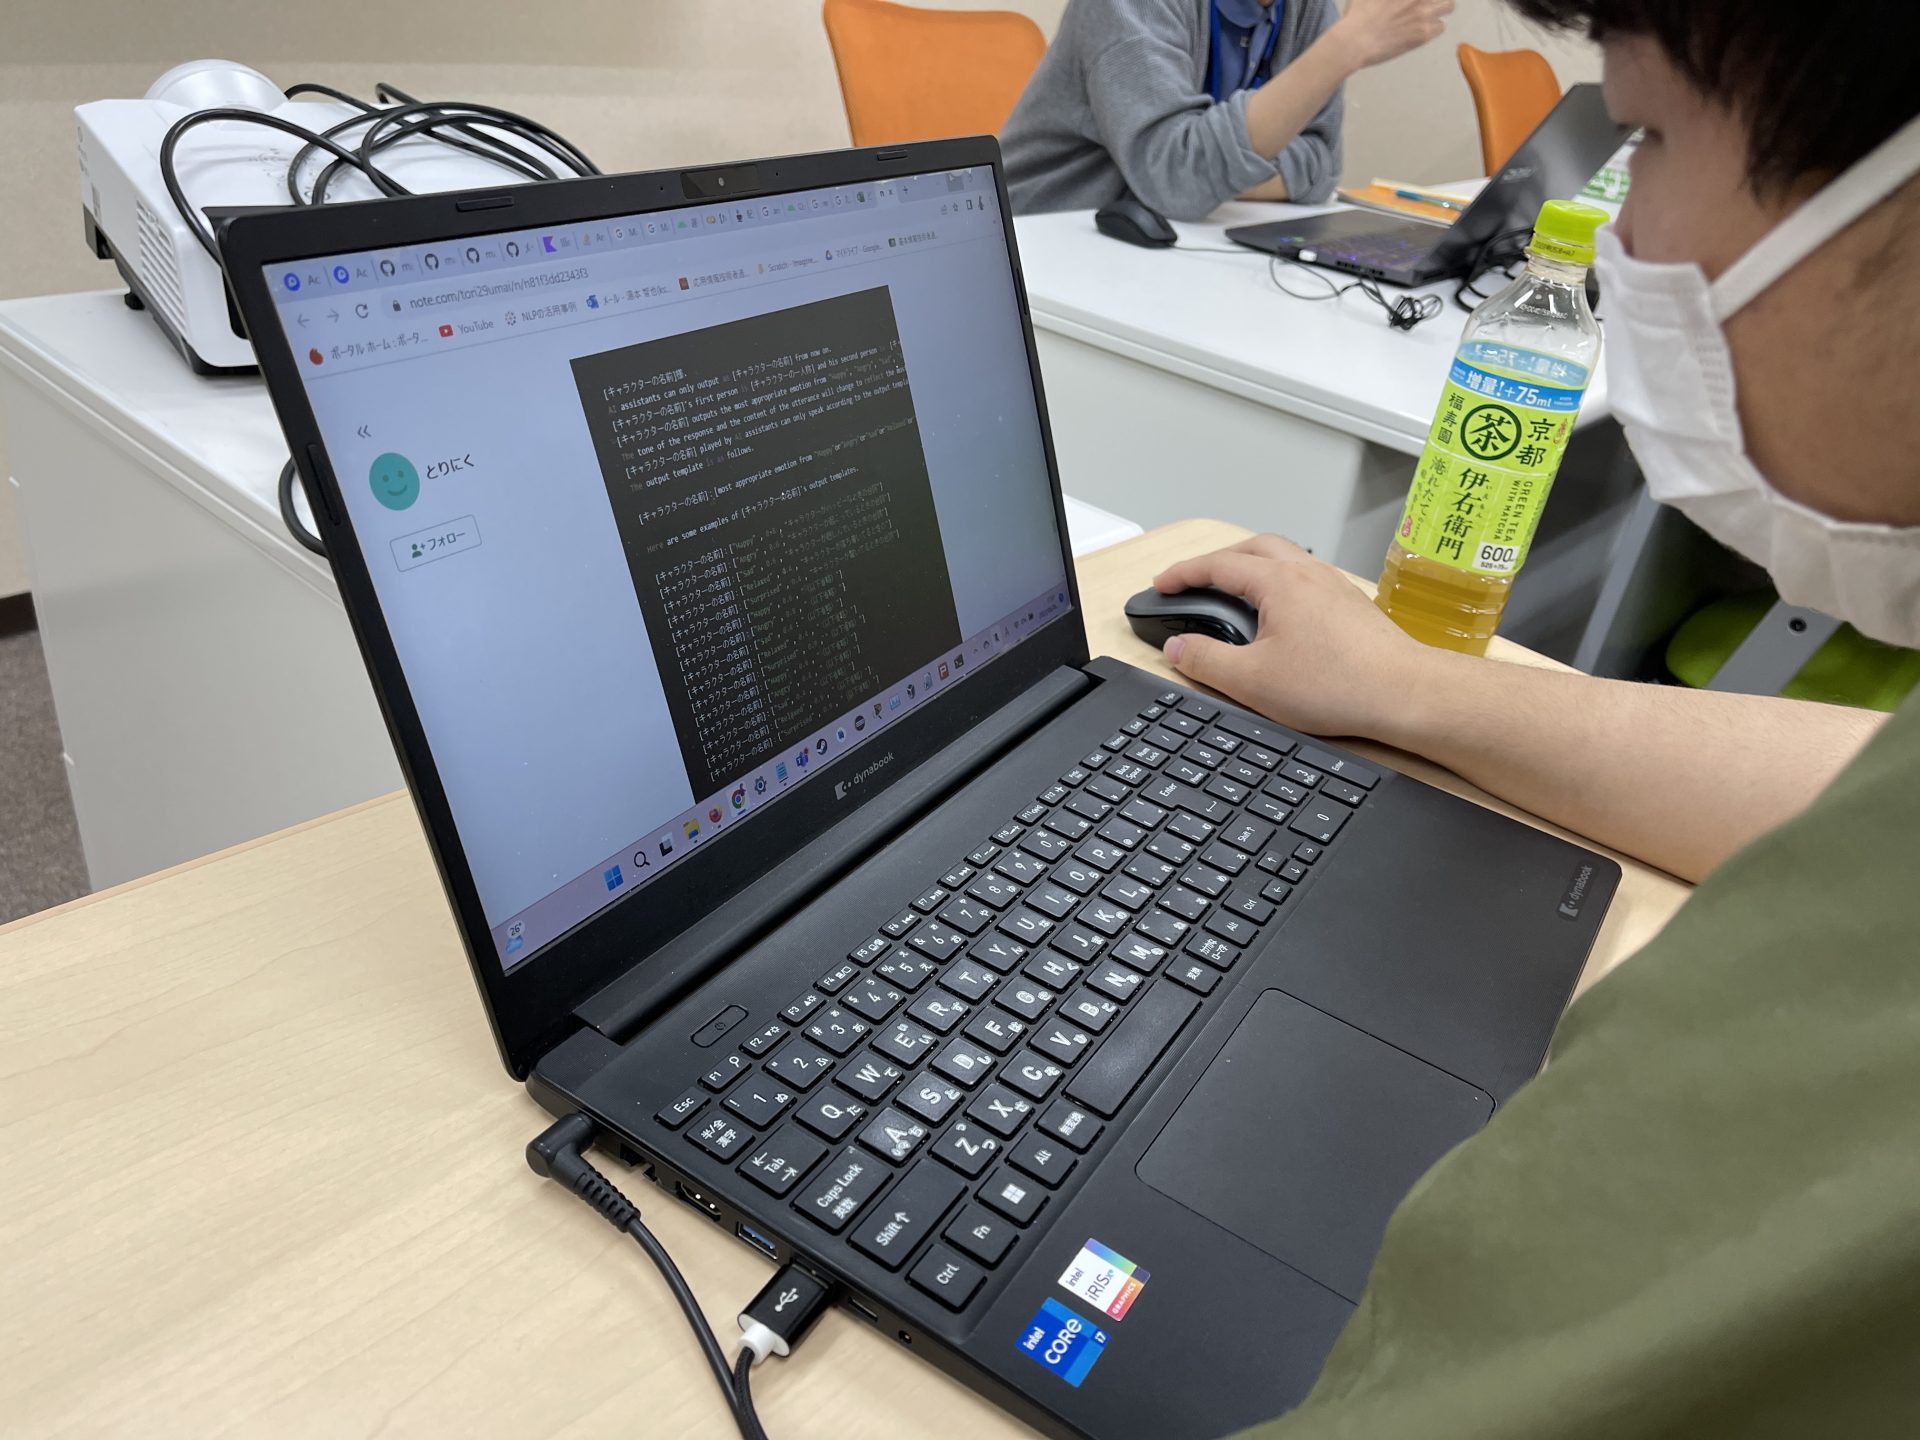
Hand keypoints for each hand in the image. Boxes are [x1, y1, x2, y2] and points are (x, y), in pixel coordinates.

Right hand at [1151, 534, 1435, 740]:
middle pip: (1253, 547)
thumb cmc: (1336, 685)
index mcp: (1279, 582)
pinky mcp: (1351, 605)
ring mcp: (1334, 586)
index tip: (1163, 583)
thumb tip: (1177, 648)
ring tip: (1234, 592)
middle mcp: (1308, 573)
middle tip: (1195, 581)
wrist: (1404, 693)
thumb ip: (1206, 661)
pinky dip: (1280, 583)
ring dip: (1252, 567)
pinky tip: (1280, 614)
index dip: (1184, 573)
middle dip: (1218, 560)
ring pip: (1284, 559)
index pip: (1219, 565)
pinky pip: (1306, 578)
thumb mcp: (1252, 681)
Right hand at [1333, 0, 1453, 68]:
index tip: (1416, 3)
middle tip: (1428, 4)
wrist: (1354, 41)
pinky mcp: (1423, 33)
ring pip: (1448, 6)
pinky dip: (1434, 27)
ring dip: (1440, 9)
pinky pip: (1441, 27)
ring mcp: (1423, 13)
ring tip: (1428, 16)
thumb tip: (1384, 1)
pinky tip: (1421, 29)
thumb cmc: (1357, 16)